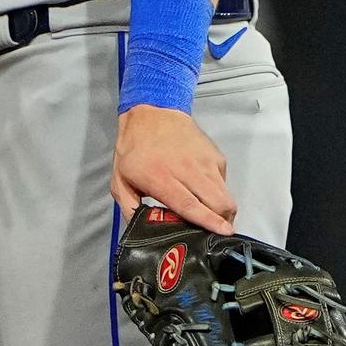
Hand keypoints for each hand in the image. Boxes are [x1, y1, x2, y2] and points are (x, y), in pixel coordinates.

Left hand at [118, 106, 237, 233]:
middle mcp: (186, 169)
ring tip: (218, 218)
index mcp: (160, 177)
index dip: (207, 221)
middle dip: (223, 221)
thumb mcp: (120, 179)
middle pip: (216, 201)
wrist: (154, 112)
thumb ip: (129, 206)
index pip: (189, 204)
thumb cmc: (135, 148)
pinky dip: (220, 193)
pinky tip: (207, 194)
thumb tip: (139, 230)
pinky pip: (224, 182)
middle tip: (218, 232)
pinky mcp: (215, 156)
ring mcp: (204, 161)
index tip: (222, 232)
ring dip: (225, 210)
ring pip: (225, 193)